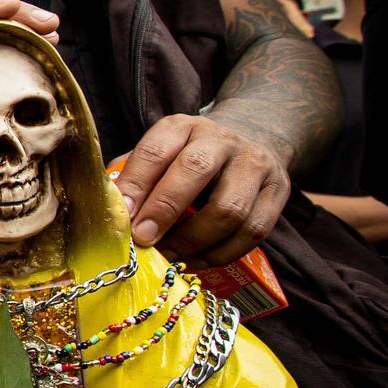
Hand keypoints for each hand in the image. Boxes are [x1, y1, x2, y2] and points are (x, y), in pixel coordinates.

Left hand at [112, 114, 290, 264]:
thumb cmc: (189, 157)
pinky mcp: (278, 192)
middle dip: (165, 210)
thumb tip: (108, 215)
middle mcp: (220, 140)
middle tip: (144, 240)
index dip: (137, 185)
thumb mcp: (162, 155)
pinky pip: (252, 232)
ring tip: (170, 256)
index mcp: (182, 127)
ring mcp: (254, 164)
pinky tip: (197, 260)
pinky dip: (221, 254)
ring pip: (229, 208)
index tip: (123, 216)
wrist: (252, 139)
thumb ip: (136, 179)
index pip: (155, 151)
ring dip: (194, 241)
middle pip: (195, 171)